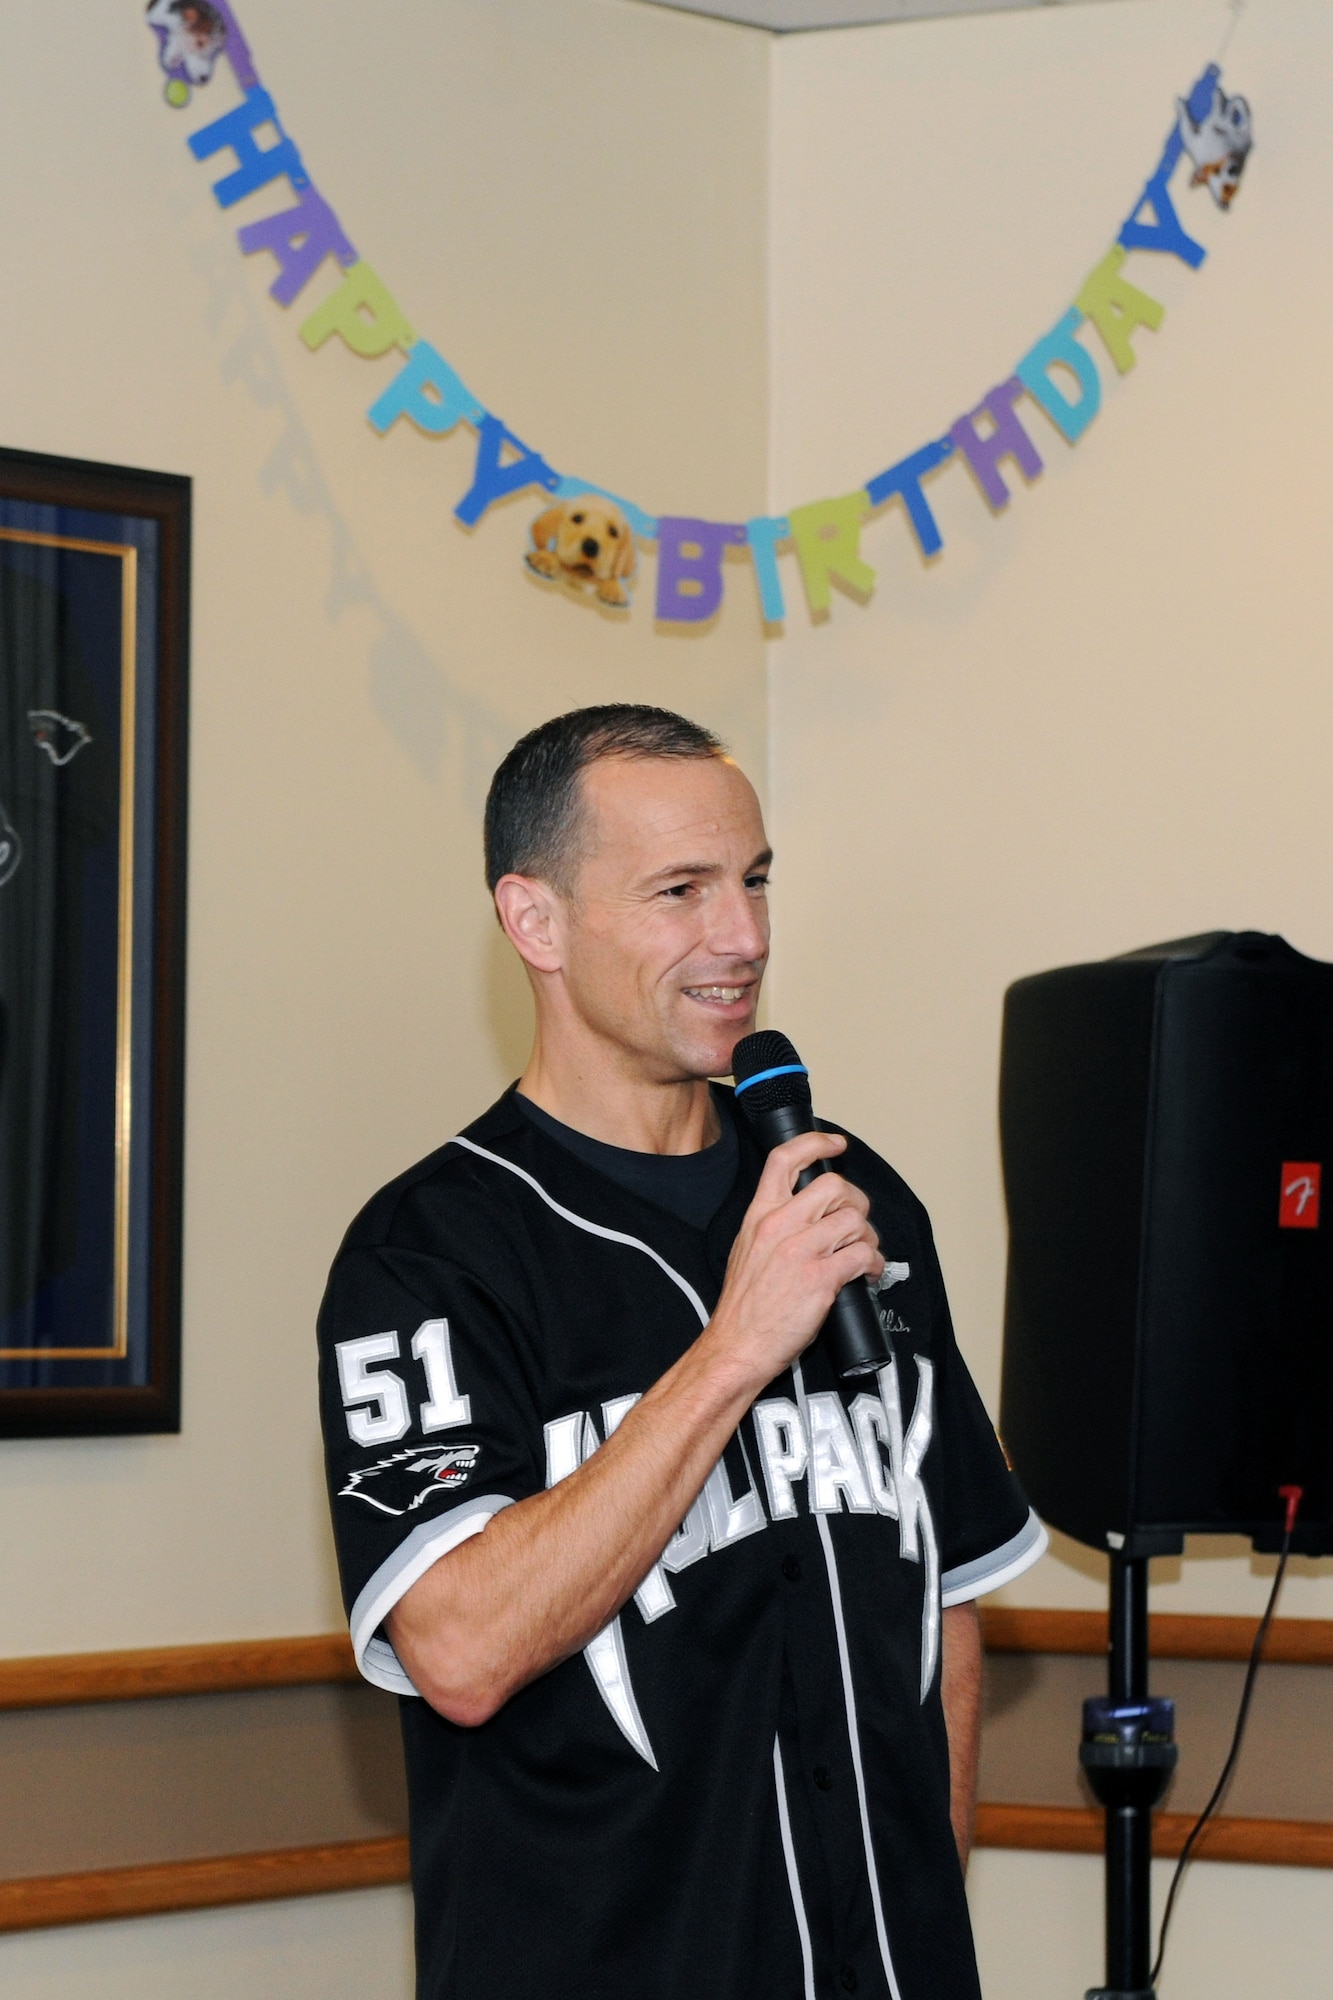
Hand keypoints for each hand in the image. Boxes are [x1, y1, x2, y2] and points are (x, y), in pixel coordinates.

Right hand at [704, 1132, 881, 1391]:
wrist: (737, 1345)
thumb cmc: (744, 1306)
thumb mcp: (746, 1249)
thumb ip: (774, 1225)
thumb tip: (811, 1213)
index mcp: (759, 1215)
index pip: (785, 1159)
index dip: (816, 1142)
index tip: (836, 1144)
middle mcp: (780, 1226)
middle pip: (834, 1185)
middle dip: (856, 1201)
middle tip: (857, 1220)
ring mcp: (801, 1251)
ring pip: (854, 1219)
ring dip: (868, 1237)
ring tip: (863, 1253)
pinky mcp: (821, 1278)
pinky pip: (864, 1255)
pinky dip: (874, 1264)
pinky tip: (868, 1274)